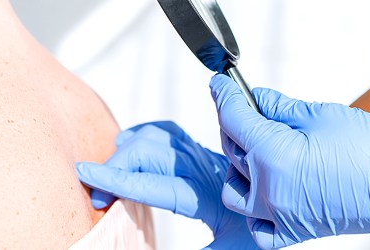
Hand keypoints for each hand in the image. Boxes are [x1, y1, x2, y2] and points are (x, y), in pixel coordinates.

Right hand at [75, 121, 257, 248]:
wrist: (284, 193)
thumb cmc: (260, 226)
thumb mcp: (236, 246)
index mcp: (201, 192)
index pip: (148, 182)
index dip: (113, 178)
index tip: (85, 174)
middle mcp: (196, 166)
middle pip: (145, 153)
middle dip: (114, 168)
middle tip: (95, 190)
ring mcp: (196, 153)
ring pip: (152, 137)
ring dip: (126, 150)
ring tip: (108, 170)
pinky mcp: (196, 148)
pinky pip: (164, 132)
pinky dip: (141, 135)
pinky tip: (129, 143)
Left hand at [210, 74, 369, 248]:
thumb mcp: (320, 114)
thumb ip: (278, 106)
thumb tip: (254, 97)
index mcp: (273, 157)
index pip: (232, 119)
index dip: (223, 96)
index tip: (220, 84)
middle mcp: (269, 190)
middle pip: (230, 149)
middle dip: (235, 123)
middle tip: (251, 108)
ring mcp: (280, 215)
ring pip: (233, 190)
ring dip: (237, 166)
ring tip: (258, 149)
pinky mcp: (295, 231)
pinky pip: (257, 228)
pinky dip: (253, 211)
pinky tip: (264, 190)